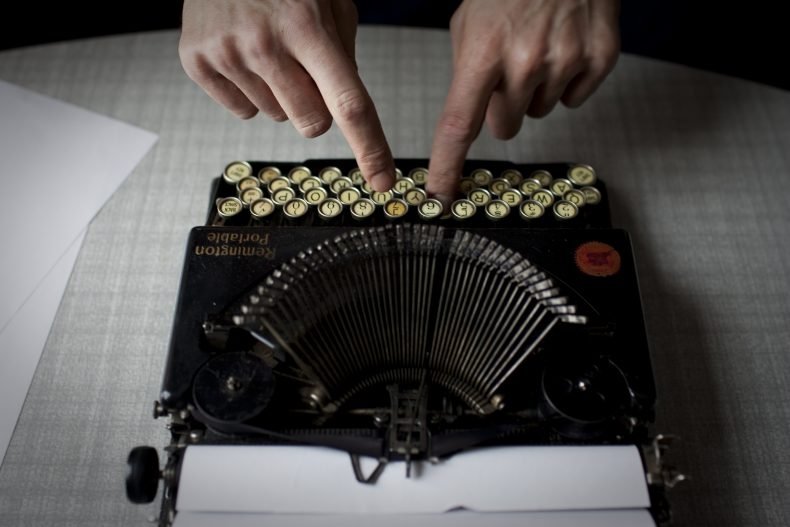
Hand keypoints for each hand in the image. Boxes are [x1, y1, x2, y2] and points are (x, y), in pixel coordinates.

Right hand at [179, 0, 394, 190]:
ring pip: (276, 117)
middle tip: (303, 69)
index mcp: (308, 27)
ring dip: (280, 94)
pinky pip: (243, 111)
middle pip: (312, 124)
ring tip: (267, 50)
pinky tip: (243, 55)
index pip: (349, 103)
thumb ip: (344, 56)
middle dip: (317, 108)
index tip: (383, 180)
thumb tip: (347, 110)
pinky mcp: (198, 63)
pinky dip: (248, 91)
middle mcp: (266, 44)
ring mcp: (228, 55)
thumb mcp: (329, 2)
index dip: (370, 147)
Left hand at [427, 0, 620, 204]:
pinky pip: (574, 99)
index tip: (440, 196)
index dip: (447, 165)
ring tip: (538, 47)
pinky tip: (564, 47)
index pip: (459, 124)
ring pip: (539, 111)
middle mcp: (525, 61)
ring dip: (535, 90)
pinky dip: (568, 81)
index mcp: (484, 52)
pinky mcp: (599, 59)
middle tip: (509, 69)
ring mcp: (565, 60)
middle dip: (503, 107)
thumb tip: (472, 121)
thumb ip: (468, 73)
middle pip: (505, 126)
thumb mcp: (470, 22)